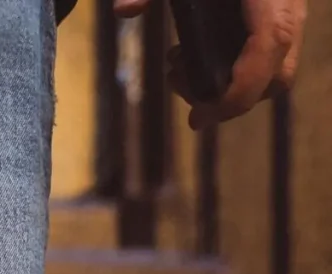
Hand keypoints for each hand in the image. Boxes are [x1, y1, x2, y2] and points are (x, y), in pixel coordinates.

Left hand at [113, 0, 306, 126]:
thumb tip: (124, 10)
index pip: (265, 54)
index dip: (234, 97)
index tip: (198, 119)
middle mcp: (289, 4)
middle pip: (276, 76)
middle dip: (231, 100)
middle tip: (185, 95)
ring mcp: (292, 8)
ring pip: (278, 68)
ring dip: (233, 85)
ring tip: (179, 67)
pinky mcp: (284, 9)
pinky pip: (273, 52)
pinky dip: (240, 66)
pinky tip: (195, 53)